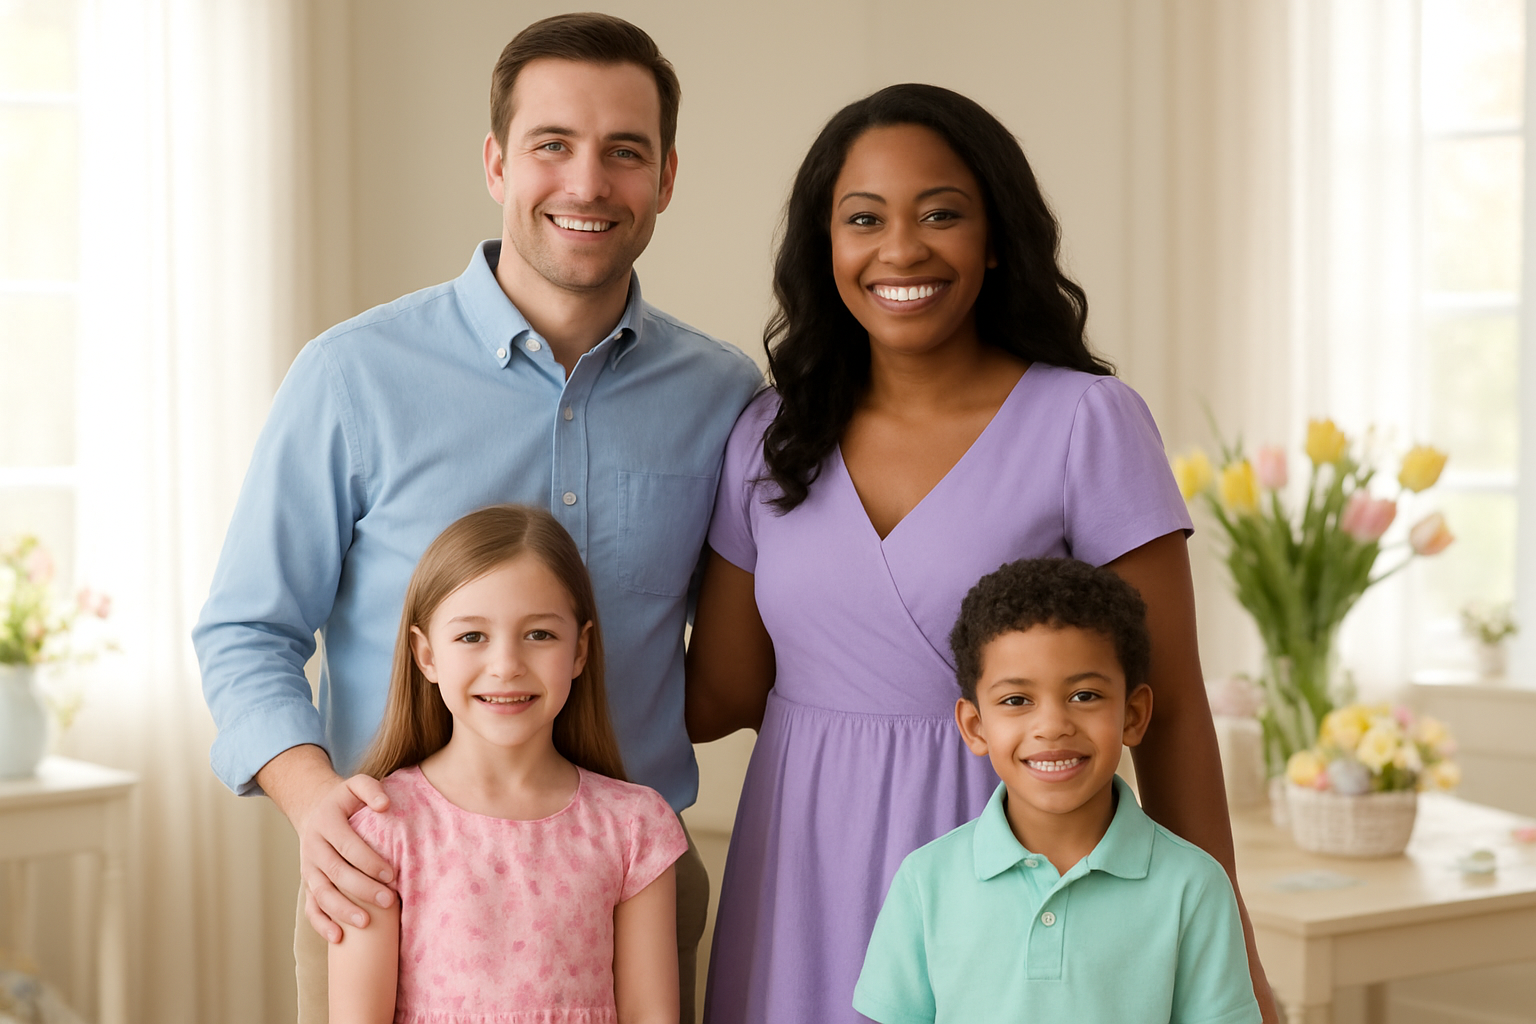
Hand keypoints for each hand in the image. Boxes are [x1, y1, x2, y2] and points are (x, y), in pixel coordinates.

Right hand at [298, 773, 395, 941]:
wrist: (314, 810)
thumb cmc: (346, 801)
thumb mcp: (356, 785)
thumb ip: (371, 789)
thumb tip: (385, 805)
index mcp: (326, 822)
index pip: (347, 845)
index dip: (368, 861)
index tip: (392, 873)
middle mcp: (313, 847)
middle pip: (335, 873)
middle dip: (362, 889)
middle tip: (390, 900)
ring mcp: (308, 868)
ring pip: (321, 894)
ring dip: (342, 910)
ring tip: (366, 923)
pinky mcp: (307, 884)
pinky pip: (310, 907)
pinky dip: (321, 924)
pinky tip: (338, 938)